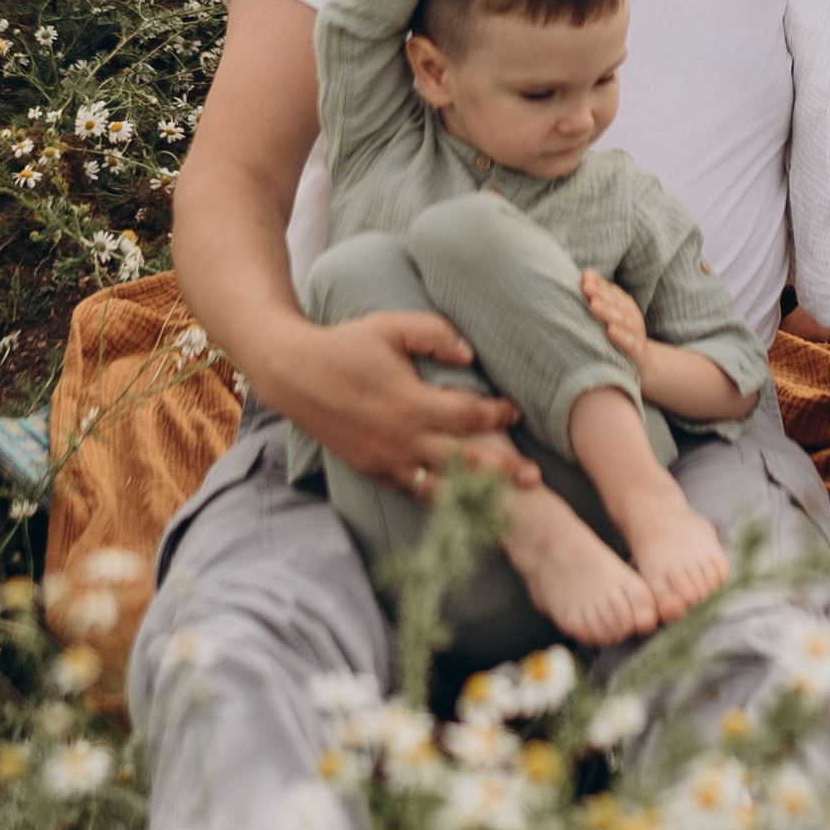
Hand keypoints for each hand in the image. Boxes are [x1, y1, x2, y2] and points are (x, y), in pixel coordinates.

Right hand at [266, 309, 536, 496]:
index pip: (469, 416)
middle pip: (464, 463)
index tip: (516, 411)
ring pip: (438, 488)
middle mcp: (401, 439)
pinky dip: (437, 497)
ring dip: (473, 495)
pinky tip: (459, 501)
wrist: (295, 375)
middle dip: (502, 471)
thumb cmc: (348, 346)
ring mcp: (385, 461)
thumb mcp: (391, 326)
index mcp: (410, 403)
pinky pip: (411, 491)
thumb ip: (435, 333)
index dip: (498, 415)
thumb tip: (471, 355)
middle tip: (534, 480)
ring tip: (504, 503)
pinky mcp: (371, 472)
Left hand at [577, 268, 647, 371]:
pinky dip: (621, 337)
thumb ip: (599, 296)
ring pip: (622, 320)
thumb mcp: (611, 314)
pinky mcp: (637, 351)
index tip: (584, 277)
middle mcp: (630, 315)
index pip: (610, 291)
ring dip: (608, 312)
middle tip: (586, 287)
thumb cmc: (619, 333)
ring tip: (593, 305)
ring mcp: (635, 332)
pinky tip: (610, 331)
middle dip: (600, 294)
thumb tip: (584, 274)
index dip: (598, 284)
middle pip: (614, 303)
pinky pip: (630, 343)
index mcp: (623, 304)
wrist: (644, 362)